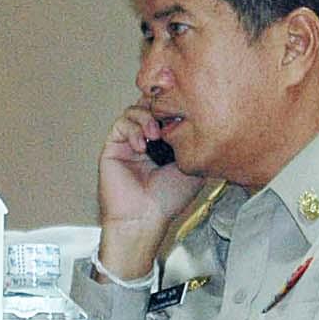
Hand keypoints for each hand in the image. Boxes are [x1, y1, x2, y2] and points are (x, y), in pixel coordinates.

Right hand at [95, 103, 204, 278]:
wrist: (145, 217)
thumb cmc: (168, 200)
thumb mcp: (194, 166)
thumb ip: (196, 143)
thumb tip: (205, 121)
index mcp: (166, 141)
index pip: (168, 111)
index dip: (174, 102)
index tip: (185, 103)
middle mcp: (147, 138)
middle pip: (150, 103)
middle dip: (159, 102)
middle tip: (169, 110)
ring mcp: (130, 140)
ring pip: (135, 110)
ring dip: (146, 118)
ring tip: (155, 136)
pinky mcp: (114, 146)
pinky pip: (121, 124)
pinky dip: (133, 130)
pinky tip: (142, 147)